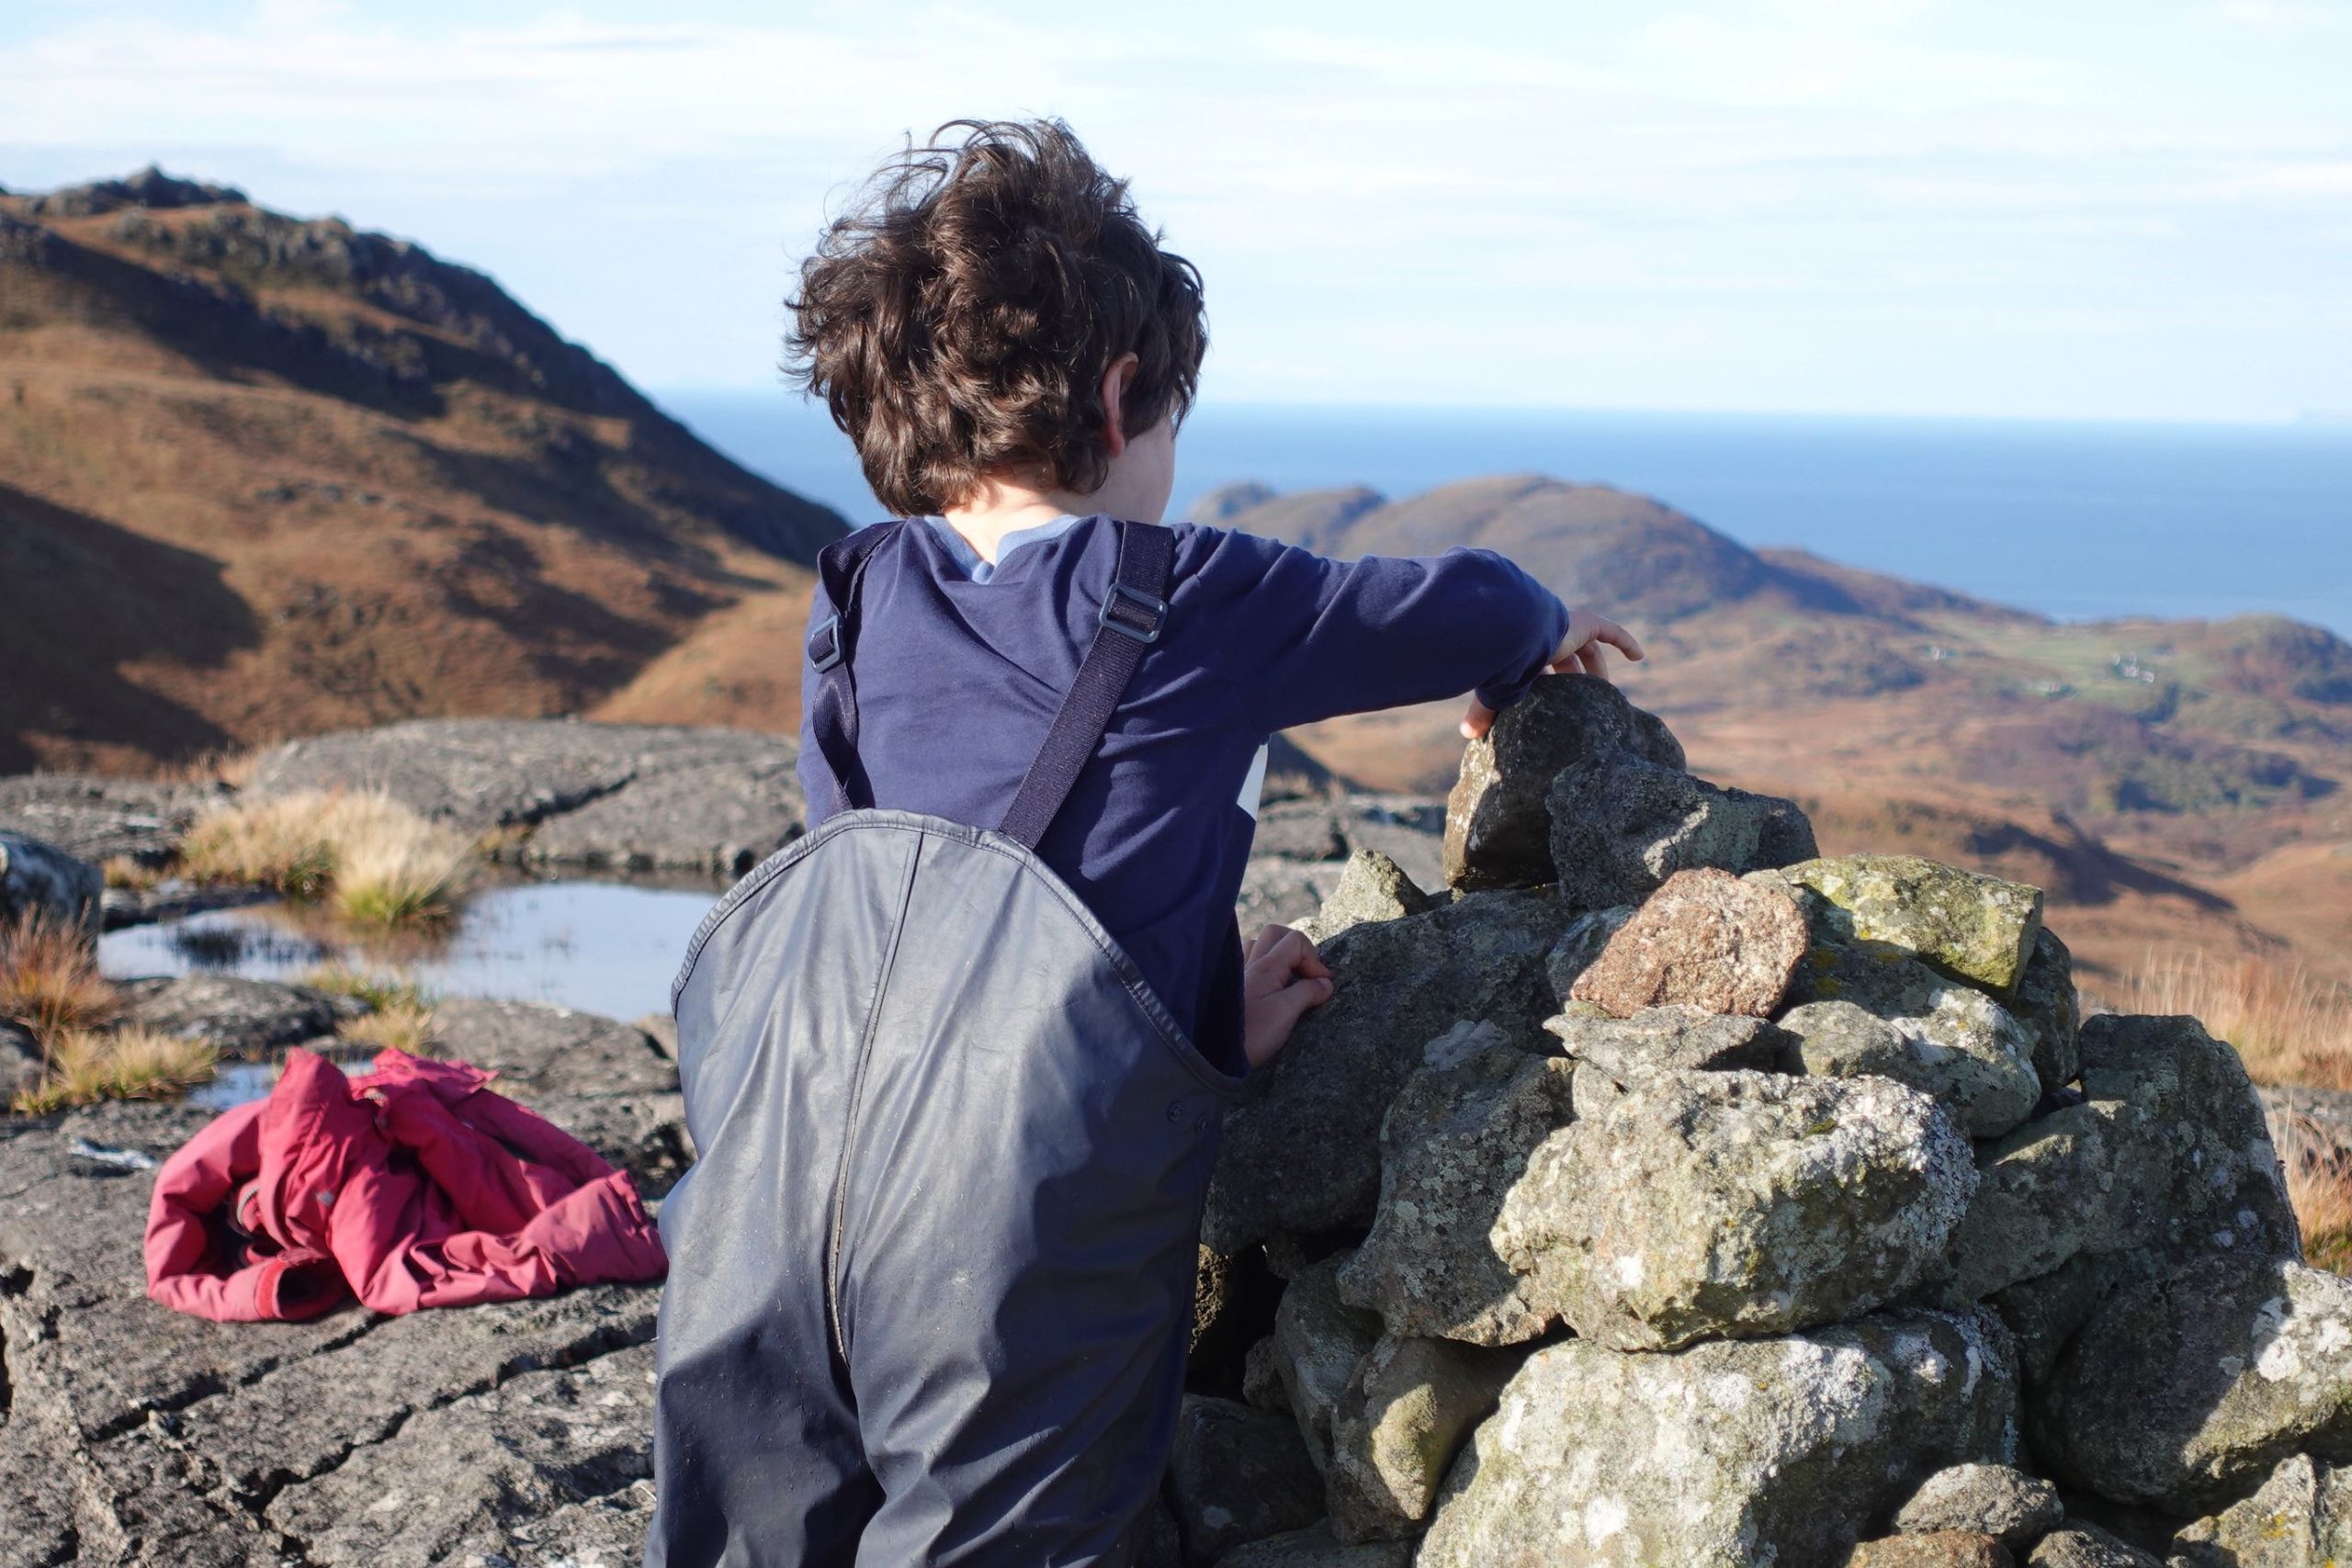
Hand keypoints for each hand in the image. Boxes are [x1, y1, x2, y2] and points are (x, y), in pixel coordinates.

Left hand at [1241, 924, 1334, 1070]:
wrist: (1214, 1055)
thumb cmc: (1251, 1034)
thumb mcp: (1286, 1013)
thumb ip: (1307, 992)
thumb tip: (1325, 983)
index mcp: (1265, 966)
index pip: (1296, 941)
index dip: (1314, 960)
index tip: (1321, 985)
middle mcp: (1249, 963)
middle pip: (1275, 934)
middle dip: (1297, 949)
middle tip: (1307, 974)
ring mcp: (1238, 974)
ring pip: (1258, 946)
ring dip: (1278, 956)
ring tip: (1289, 979)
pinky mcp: (1231, 988)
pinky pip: (1247, 963)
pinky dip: (1263, 968)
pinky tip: (1269, 987)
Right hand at [1460, 607, 1645, 739]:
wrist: (1509, 630)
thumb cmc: (1498, 660)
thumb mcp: (1494, 690)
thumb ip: (1484, 710)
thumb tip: (1467, 735)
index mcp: (1524, 650)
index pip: (1539, 667)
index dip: (1549, 683)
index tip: (1557, 702)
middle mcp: (1545, 637)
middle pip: (1567, 659)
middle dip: (1577, 679)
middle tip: (1586, 702)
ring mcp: (1565, 629)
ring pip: (1588, 649)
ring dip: (1597, 669)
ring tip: (1609, 693)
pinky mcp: (1582, 623)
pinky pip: (1609, 631)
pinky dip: (1625, 641)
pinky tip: (1639, 657)